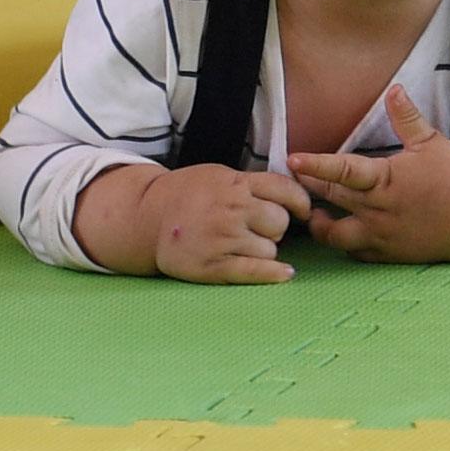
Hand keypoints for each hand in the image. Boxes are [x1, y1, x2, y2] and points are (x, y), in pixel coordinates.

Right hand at [118, 161, 305, 284]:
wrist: (147, 218)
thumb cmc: (187, 195)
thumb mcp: (219, 175)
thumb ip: (251, 183)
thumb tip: (290, 193)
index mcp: (235, 184)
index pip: (284, 190)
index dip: (300, 202)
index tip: (302, 211)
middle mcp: (232, 210)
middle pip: (279, 222)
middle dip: (276, 227)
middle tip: (261, 229)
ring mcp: (223, 239)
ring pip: (270, 250)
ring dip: (264, 250)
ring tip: (244, 245)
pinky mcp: (214, 265)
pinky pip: (256, 271)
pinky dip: (274, 274)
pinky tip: (283, 273)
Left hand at [289, 95, 449, 263]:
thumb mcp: (431, 142)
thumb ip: (406, 117)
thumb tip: (394, 89)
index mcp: (384, 180)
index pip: (341, 171)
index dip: (314, 164)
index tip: (292, 160)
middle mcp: (377, 210)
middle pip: (329, 198)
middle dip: (308, 186)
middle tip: (294, 177)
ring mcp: (380, 235)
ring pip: (335, 235)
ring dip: (319, 224)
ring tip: (313, 214)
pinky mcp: (387, 253)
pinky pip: (355, 253)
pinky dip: (344, 243)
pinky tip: (340, 233)